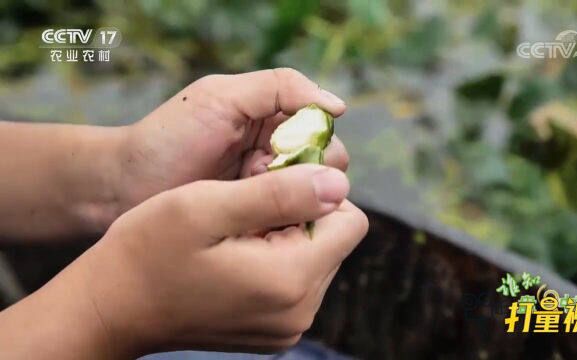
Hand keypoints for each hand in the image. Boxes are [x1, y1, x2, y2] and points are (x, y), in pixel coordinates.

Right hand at [6, 164, 366, 357]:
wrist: (111, 307)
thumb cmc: (148, 251)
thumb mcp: (207, 207)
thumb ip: (279, 194)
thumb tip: (338, 182)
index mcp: (291, 280)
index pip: (350, 218)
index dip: (315, 190)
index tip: (269, 183)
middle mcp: (300, 311)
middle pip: (334, 237)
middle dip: (301, 212)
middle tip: (245, 207)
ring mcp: (288, 326)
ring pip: (317, 256)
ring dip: (287, 234)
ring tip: (236, 232)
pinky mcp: (274, 330)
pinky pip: (297, 280)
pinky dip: (276, 258)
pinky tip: (234, 254)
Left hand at [117, 68, 348, 212]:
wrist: (125, 189)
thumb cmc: (170, 137)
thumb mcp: (222, 97)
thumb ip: (279, 87)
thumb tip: (337, 106)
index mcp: (272, 117)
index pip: (321, 126)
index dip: (313, 138)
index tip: (281, 148)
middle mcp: (277, 153)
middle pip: (326, 162)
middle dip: (302, 169)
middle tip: (260, 173)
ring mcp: (269, 189)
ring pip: (313, 195)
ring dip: (290, 196)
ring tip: (248, 195)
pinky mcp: (259, 221)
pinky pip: (291, 221)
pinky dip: (282, 219)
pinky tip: (256, 220)